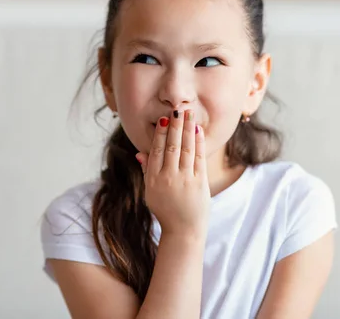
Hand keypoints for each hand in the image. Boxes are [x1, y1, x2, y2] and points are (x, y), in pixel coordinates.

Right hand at [135, 110, 209, 238]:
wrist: (183, 231)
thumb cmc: (166, 211)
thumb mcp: (150, 192)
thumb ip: (147, 171)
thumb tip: (139, 153)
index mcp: (153, 180)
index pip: (157, 150)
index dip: (161, 133)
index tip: (165, 118)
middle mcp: (168, 178)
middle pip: (172, 146)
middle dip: (175, 126)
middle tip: (178, 109)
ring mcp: (184, 180)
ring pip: (186, 149)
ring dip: (187, 129)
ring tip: (189, 114)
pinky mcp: (199, 184)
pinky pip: (198, 158)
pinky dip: (198, 143)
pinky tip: (198, 130)